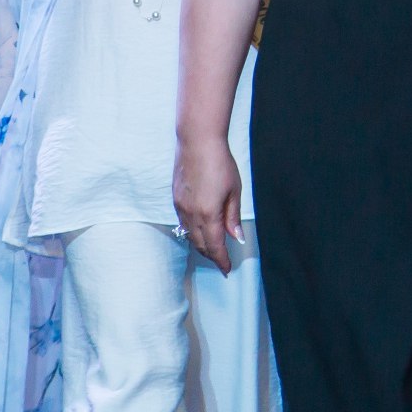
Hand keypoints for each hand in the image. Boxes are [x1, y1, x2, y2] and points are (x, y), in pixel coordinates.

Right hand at [174, 131, 243, 271]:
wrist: (197, 142)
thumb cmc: (220, 163)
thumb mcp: (234, 191)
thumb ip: (233, 216)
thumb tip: (236, 237)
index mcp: (209, 214)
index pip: (215, 246)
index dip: (221, 260)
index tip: (227, 269)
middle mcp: (191, 214)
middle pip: (200, 244)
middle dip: (212, 256)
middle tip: (221, 262)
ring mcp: (180, 207)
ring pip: (189, 235)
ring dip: (201, 245)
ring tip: (212, 250)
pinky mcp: (175, 199)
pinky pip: (182, 223)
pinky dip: (192, 232)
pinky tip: (199, 232)